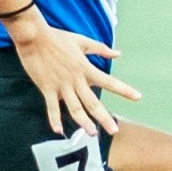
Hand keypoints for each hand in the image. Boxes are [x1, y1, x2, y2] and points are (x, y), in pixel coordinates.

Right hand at [6, 16, 139, 135]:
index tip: (137, 97)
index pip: (109, 81)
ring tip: (91, 133)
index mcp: (86, 68)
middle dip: (103, 117)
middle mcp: (76, 80)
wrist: (34, 37)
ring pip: (74, 108)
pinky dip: (54, 119)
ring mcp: (61, 85)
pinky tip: (58, 130)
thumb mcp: (82, 41)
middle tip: (114, 130)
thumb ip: (101, 49)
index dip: (124, 90)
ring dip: (83, 122)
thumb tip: (118, 54)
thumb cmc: (58, 37)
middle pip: (92, 102)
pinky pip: (51, 106)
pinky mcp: (47, 88)